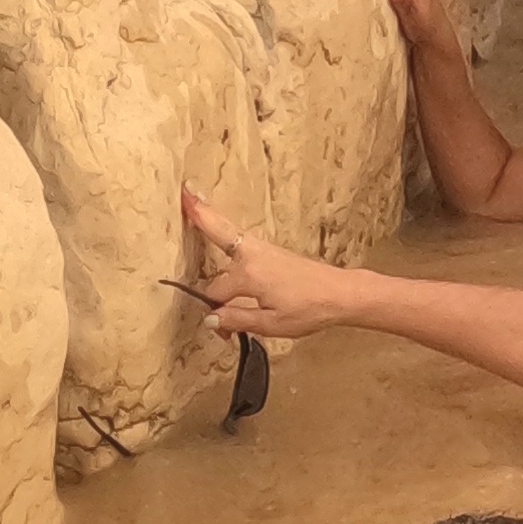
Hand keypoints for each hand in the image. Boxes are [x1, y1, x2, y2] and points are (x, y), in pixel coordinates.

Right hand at [182, 186, 339, 347]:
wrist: (340, 293)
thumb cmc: (309, 310)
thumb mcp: (272, 324)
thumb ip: (238, 320)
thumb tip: (211, 319)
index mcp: (249, 275)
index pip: (217, 294)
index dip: (216, 315)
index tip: (224, 333)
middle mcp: (252, 255)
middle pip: (218, 231)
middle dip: (199, 213)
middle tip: (183, 190)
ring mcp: (262, 249)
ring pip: (228, 230)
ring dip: (209, 216)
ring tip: (192, 196)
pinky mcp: (270, 250)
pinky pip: (240, 236)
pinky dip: (225, 227)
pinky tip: (221, 226)